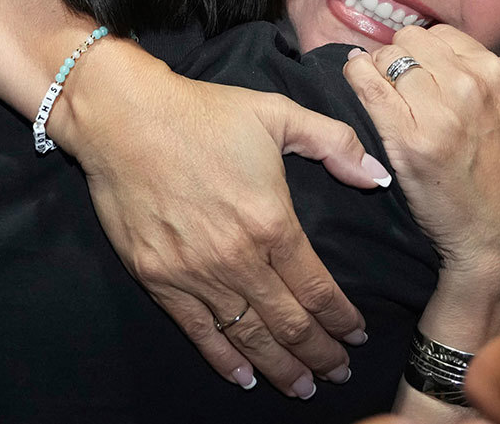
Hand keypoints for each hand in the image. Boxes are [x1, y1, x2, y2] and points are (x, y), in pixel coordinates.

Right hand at [56, 50, 386, 396]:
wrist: (123, 119)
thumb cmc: (203, 114)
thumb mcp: (278, 114)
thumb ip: (333, 142)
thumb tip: (376, 175)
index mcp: (272, 222)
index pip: (318, 288)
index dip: (342, 318)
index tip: (358, 334)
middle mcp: (237, 258)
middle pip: (290, 323)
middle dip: (321, 354)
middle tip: (339, 372)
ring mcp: (195, 274)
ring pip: (249, 336)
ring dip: (282, 367)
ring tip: (304, 386)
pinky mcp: (158, 279)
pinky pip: (198, 332)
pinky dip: (225, 360)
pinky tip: (246, 377)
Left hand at [342, 26, 499, 277]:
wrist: (498, 240)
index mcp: (498, 76)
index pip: (443, 37)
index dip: (426, 52)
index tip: (419, 71)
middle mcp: (468, 86)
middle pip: (412, 41)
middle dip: (400, 56)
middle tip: (396, 81)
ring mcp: (437, 112)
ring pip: (387, 57)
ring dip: (376, 67)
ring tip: (377, 87)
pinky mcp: (406, 139)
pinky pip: (368, 84)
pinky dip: (356, 76)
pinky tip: (355, 80)